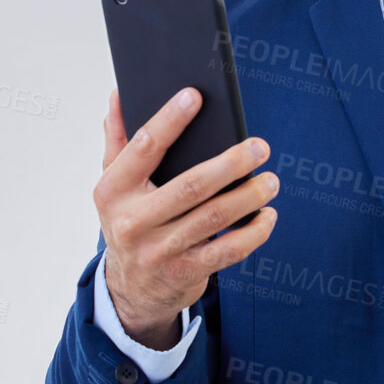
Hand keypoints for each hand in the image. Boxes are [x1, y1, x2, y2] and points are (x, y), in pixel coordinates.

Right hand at [94, 88, 278, 347]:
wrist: (131, 289)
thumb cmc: (130, 222)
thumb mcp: (114, 186)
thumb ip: (118, 141)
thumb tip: (119, 95)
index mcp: (113, 190)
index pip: (143, 148)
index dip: (170, 120)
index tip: (196, 96)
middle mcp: (133, 221)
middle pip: (191, 186)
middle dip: (231, 163)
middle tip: (260, 147)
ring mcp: (159, 250)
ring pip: (215, 217)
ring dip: (250, 196)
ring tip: (271, 180)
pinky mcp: (186, 272)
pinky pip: (228, 250)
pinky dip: (254, 232)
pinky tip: (267, 215)